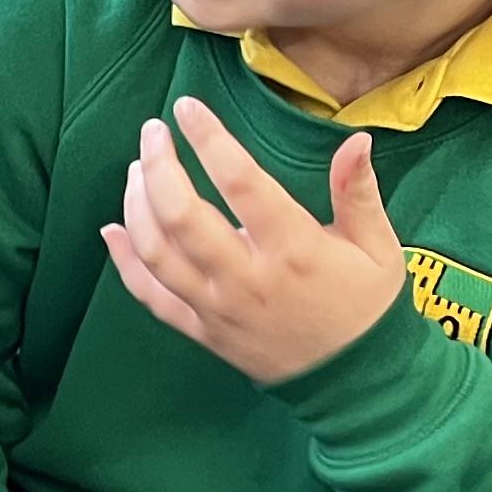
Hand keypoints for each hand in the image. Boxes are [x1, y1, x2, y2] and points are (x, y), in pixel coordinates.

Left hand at [100, 100, 408, 384]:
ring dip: (136, 204)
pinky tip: (113, 229)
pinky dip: (124, 262)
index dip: (209, 139)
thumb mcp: (378, 248)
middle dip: (158, 165)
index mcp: (293, 249)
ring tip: (138, 168)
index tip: (188, 107)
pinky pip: (150, 297)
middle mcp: (247, 278)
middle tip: (153, 132)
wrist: (354, 384)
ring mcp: (217, 308)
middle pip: (180, 216)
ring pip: (155, 252)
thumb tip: (356, 140)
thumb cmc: (367, 308)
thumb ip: (358, 192)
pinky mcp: (201, 331)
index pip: (240, 182)